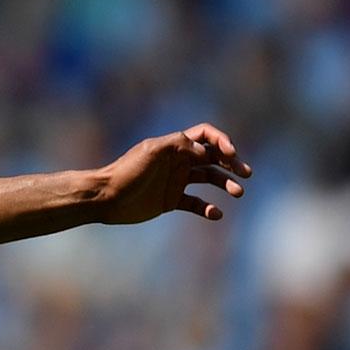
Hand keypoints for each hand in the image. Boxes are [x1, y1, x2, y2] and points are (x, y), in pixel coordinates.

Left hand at [99, 123, 250, 224]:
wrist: (105, 198)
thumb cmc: (126, 172)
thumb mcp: (151, 151)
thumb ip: (179, 144)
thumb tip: (204, 151)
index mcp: (175, 146)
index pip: (206, 136)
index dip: (222, 141)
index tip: (230, 154)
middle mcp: (178, 161)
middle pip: (213, 157)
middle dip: (232, 163)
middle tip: (245, 173)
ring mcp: (176, 181)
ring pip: (209, 179)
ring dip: (226, 184)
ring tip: (238, 193)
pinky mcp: (171, 200)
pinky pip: (196, 203)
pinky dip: (208, 208)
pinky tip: (216, 213)